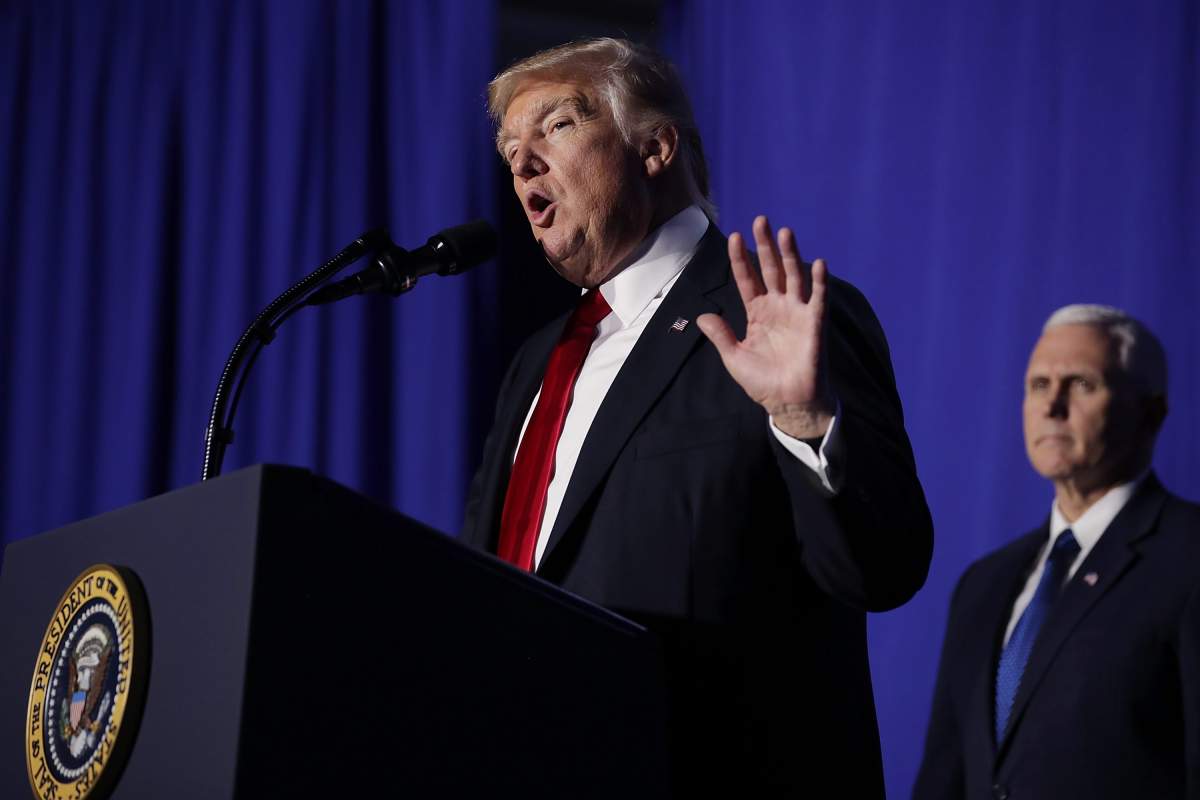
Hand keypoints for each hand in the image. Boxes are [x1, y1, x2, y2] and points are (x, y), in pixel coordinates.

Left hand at [696, 215, 834, 439]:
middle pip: (770, 269)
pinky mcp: (815, 324)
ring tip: (785, 232)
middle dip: (765, 245)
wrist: (788, 402)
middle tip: (761, 220)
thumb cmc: (763, 382)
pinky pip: (818, 299)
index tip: (733, 236)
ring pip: (793, 277)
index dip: (740, 259)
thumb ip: (720, 335)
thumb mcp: (734, 358)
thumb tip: (701, 315)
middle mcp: (778, 307)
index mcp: (757, 313)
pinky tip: (817, 263)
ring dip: (790, 255)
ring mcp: (797, 313)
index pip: (747, 279)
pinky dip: (819, 282)